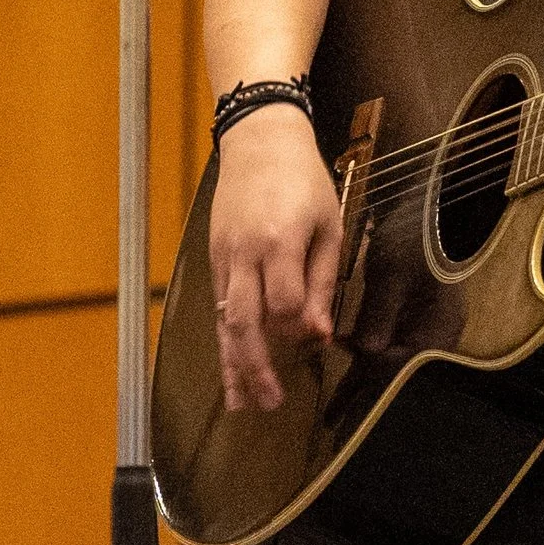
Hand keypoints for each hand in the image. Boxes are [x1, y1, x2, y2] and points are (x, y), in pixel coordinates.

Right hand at [209, 104, 341, 411]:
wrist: (259, 140)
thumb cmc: (302, 180)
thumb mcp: (328, 225)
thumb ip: (323, 281)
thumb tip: (320, 334)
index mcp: (279, 242)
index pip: (285, 304)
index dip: (300, 327)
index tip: (317, 337)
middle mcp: (244, 253)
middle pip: (244, 322)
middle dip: (256, 367)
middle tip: (271, 402)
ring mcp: (224, 257)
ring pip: (222, 322)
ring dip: (233, 366)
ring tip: (242, 404)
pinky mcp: (215, 259)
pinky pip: (217, 308)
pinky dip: (224, 342)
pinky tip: (230, 370)